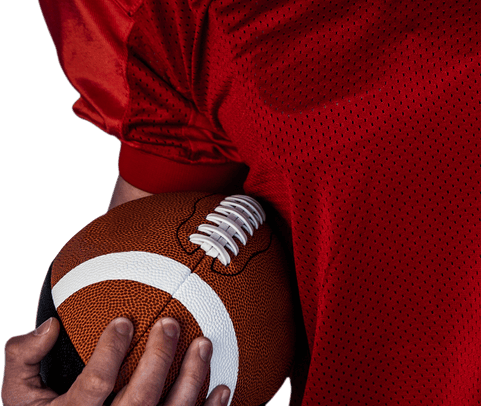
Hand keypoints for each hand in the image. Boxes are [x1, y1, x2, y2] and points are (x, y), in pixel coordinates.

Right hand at [2, 317, 228, 405]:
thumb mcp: (19, 396)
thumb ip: (23, 357)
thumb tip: (51, 325)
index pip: (95, 386)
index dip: (110, 352)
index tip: (124, 321)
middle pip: (140, 399)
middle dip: (159, 358)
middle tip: (169, 323)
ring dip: (192, 378)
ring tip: (204, 343)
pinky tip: (222, 387)